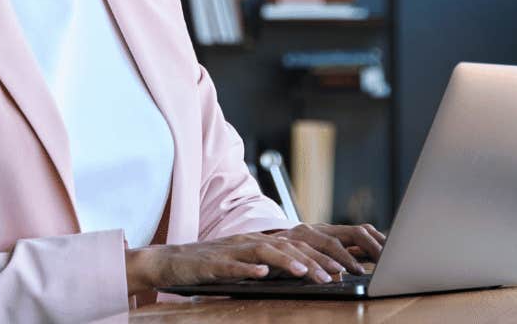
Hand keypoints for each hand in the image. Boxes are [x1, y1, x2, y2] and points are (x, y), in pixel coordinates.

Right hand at [124, 223, 383, 293]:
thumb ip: (272, 263)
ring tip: (308, 274)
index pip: (298, 245)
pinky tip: (261, 275)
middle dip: (315, 260)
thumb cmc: (211, 265)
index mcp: (260, 240)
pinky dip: (248, 270)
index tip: (344, 269)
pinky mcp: (213, 263)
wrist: (171, 261)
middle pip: (288, 246)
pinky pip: (232, 265)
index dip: (322, 255)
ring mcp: (231, 250)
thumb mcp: (247, 262)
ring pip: (265, 253)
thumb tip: (305, 269)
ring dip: (288, 262)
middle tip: (337, 275)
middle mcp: (250, 241)